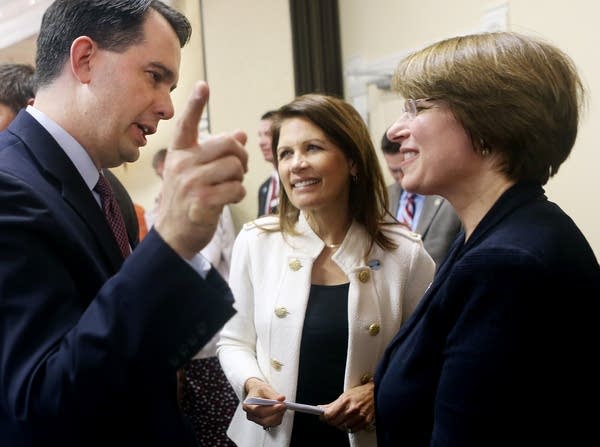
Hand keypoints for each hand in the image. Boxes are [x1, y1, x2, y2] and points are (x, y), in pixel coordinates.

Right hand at [155, 81, 247, 258]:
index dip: (195, 104)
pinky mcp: (202, 202)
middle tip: (239, 168)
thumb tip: (240, 134)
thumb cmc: (188, 199)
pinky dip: (238, 194)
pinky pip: (236, 188)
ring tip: (230, 186)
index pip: (187, 124)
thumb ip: (215, 152)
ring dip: (240, 178)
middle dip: (241, 157)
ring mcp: (191, 183)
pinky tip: (228, 199)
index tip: (203, 85)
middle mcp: (182, 164)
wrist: (174, 235)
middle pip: (228, 145)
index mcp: (179, 153)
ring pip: (235, 167)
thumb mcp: (195, 172)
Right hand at [243, 378, 285, 429]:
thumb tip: (281, 398)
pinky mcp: (263, 422)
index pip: (258, 410)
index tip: (280, 405)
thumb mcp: (265, 388)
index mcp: (248, 405)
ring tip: (282, 406)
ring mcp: (256, 420)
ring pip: (269, 423)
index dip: (271, 409)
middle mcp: (250, 415)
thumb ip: (274, 394)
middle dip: (276, 413)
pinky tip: (280, 410)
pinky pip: (272, 424)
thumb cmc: (259, 390)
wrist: (257, 392)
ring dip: (278, 416)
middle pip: (264, 420)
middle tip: (284, 405)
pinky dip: (278, 418)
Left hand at [320, 382, 374, 433]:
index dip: (324, 417)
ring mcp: (360, 416)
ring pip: (344, 427)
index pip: (329, 414)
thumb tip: (322, 408)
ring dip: (341, 425)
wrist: (376, 392)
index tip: (323, 417)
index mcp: (346, 401)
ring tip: (343, 419)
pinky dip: (350, 428)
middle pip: (335, 422)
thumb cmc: (361, 392)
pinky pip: (353, 430)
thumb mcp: (345, 395)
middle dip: (332, 421)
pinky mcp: (366, 421)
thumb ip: (333, 404)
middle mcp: (352, 409)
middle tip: (332, 418)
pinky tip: (350, 422)